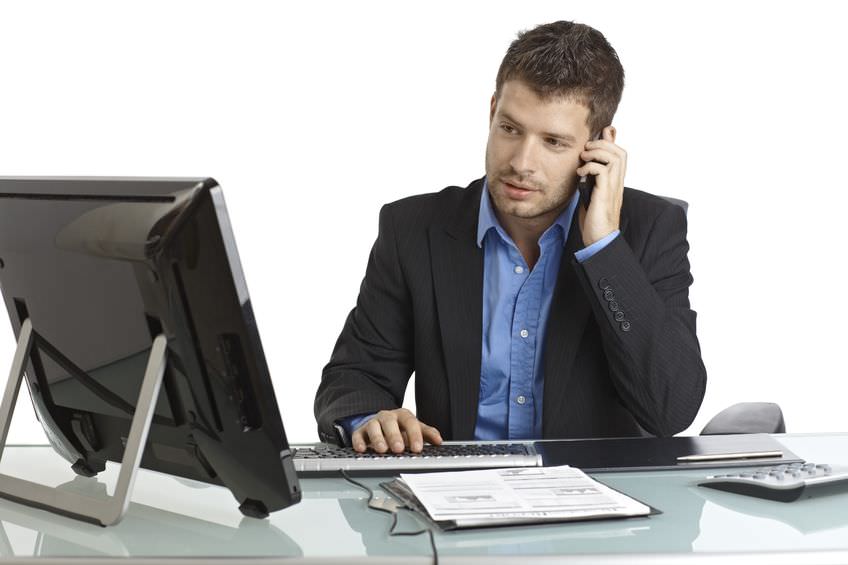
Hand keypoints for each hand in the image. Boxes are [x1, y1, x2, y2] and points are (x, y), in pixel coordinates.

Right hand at [351, 408, 442, 452]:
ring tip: (382, 450)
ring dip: (378, 438)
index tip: (418, 448)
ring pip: (374, 427)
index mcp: (402, 416)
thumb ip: (427, 433)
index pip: (410, 422)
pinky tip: (362, 449)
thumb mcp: (415, 429)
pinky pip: (358, 434)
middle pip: (390, 422)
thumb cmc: (400, 428)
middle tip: (399, 449)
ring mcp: (373, 423)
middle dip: (394, 436)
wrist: (381, 425)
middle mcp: (387, 417)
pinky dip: (359, 442)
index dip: (414, 435)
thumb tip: (439, 440)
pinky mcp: (361, 431)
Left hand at [576, 126, 626, 245]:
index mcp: (615, 182)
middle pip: (620, 152)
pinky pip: (603, 171)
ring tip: (583, 157)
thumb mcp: (591, 194)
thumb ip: (591, 180)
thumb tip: (584, 167)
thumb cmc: (594, 220)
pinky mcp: (604, 195)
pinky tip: (580, 173)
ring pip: (615, 158)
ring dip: (597, 152)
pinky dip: (590, 167)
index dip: (611, 141)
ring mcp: (613, 189)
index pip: (620, 155)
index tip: (600, 134)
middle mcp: (617, 183)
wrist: (599, 240)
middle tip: (587, 148)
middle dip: (603, 143)